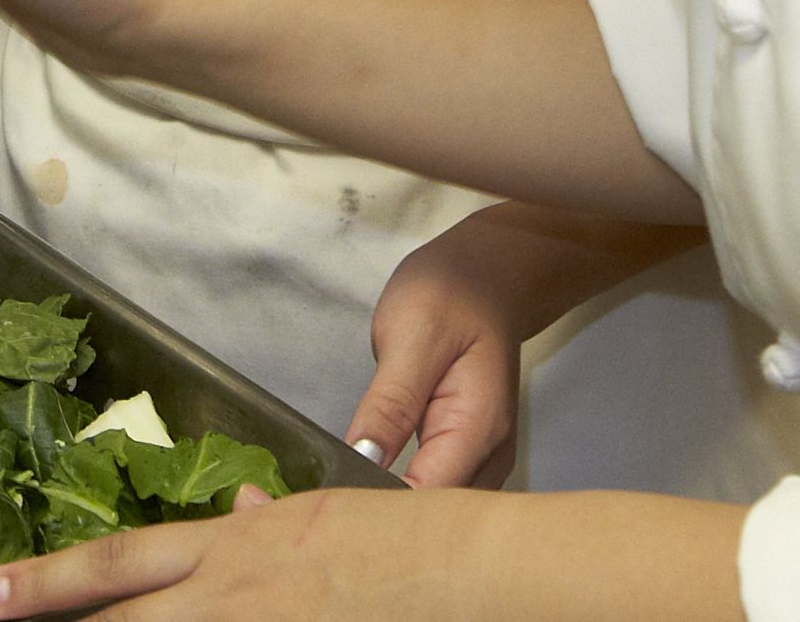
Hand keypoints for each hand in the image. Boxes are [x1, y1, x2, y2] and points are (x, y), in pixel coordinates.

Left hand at [0, 487, 501, 621]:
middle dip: (48, 620)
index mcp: (232, 548)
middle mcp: (230, 594)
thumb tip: (237, 510)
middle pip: (121, 618)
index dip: (48, 582)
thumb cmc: (401, 540)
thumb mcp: (321, 517)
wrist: (463, 568)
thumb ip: (267, 525)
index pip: (118, 564)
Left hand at [348, 204, 707, 489]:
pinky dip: (395, 495)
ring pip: (432, 510)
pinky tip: (358, 492)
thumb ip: (389, 404)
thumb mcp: (411, 337)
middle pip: (433, 518)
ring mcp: (480, 462)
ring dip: (384, 514)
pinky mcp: (464, 456)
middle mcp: (488, 460)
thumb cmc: (451, 294)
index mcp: (478, 430)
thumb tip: (360, 461)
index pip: (427, 500)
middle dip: (377, 524)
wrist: (489, 275)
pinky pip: (430, 490)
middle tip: (310, 517)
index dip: (377, 513)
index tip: (324, 514)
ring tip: (327, 510)